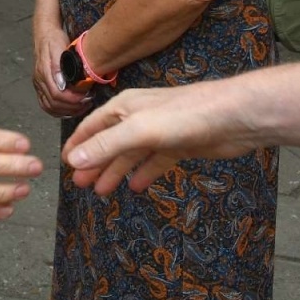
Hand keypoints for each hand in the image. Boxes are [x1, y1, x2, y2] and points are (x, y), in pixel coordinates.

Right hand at [33, 25, 90, 117]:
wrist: (45, 33)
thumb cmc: (54, 39)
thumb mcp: (59, 47)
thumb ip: (59, 66)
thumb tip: (62, 85)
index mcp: (43, 72)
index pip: (56, 95)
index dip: (72, 100)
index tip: (87, 97)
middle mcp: (39, 81)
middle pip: (53, 104)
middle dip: (72, 107)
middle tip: (88, 102)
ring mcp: (38, 85)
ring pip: (49, 107)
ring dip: (67, 111)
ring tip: (82, 106)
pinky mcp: (40, 87)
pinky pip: (47, 105)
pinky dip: (59, 111)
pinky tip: (71, 109)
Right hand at [61, 82, 261, 195]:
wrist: (234, 117)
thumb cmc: (185, 116)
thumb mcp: (139, 130)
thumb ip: (106, 145)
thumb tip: (73, 160)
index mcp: (125, 107)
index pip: (92, 127)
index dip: (77, 144)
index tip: (65, 164)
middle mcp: (139, 117)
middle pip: (110, 142)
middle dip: (94, 162)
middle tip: (81, 185)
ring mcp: (161, 132)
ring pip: (131, 154)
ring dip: (116, 171)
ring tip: (102, 192)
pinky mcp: (180, 145)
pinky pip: (155, 161)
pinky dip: (144, 173)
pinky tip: (137, 187)